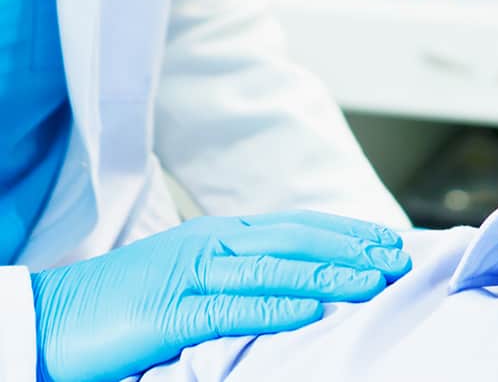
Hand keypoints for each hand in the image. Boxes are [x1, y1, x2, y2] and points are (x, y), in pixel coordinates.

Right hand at [30, 211, 410, 381]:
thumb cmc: (131, 299)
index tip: (390, 241)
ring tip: (372, 281)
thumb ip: (243, 271)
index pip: (298, 225)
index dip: (347, 231)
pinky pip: (231, 310)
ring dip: (328, 275)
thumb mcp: (195, 274)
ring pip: (273, 270)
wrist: (54, 316)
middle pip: (296, 240)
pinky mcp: (170, 313)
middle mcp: (212, 244)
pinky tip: (311, 314)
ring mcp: (191, 275)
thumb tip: (301, 281)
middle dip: (352, 249)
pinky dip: (275, 310)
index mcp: (220, 233)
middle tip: (398, 260)